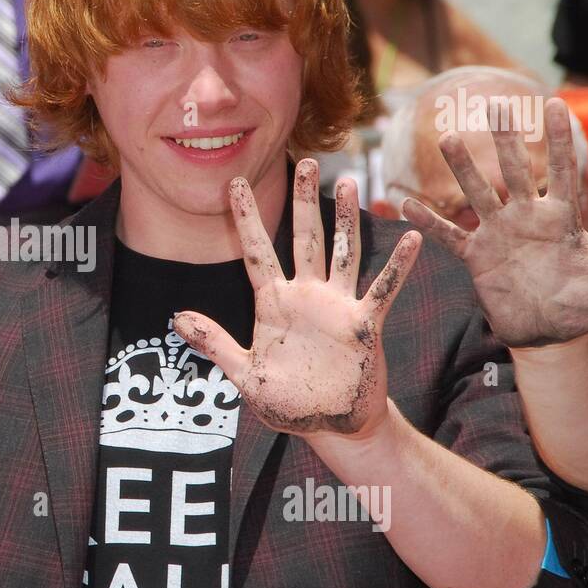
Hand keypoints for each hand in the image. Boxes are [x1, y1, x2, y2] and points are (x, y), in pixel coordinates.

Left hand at [174, 161, 420, 437]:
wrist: (331, 426)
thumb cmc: (289, 403)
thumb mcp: (244, 374)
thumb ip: (214, 343)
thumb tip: (176, 318)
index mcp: (273, 304)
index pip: (256, 252)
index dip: (246, 218)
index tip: (233, 183)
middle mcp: (306, 296)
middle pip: (303, 238)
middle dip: (303, 200)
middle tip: (306, 160)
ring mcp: (337, 306)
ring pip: (341, 252)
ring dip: (345, 218)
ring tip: (348, 181)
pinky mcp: (364, 325)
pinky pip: (382, 290)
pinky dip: (397, 266)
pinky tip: (411, 239)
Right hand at [401, 97, 587, 347]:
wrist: (551, 335)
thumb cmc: (585, 306)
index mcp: (561, 218)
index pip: (562, 169)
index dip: (559, 138)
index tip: (554, 104)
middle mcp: (527, 218)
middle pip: (515, 170)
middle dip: (505, 138)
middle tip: (496, 105)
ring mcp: (499, 235)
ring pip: (478, 194)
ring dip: (463, 168)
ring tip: (447, 139)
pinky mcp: (477, 258)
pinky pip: (450, 236)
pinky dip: (430, 223)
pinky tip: (406, 206)